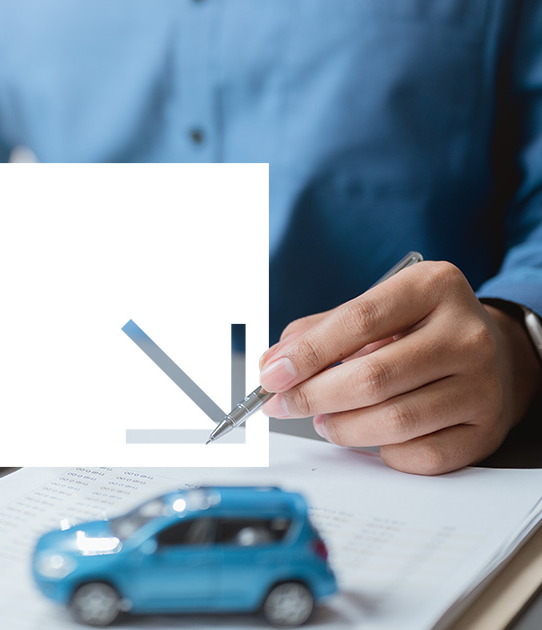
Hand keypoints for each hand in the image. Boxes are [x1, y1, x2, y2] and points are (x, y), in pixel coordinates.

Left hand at [259, 261, 541, 474]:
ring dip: (342, 428)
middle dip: (313, 396)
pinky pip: (420, 456)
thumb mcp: (377, 309)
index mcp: (433, 287)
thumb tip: (274, 363)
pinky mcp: (486, 429)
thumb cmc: (420, 330)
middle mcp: (466, 334)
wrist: (495, 353)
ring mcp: (482, 385)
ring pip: (393, 422)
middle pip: (372, 377)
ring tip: (324, 420)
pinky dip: (382, 451)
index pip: (358, 321)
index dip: (307, 353)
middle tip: (283, 405)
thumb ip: (321, 330)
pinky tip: (370, 435)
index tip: (271, 375)